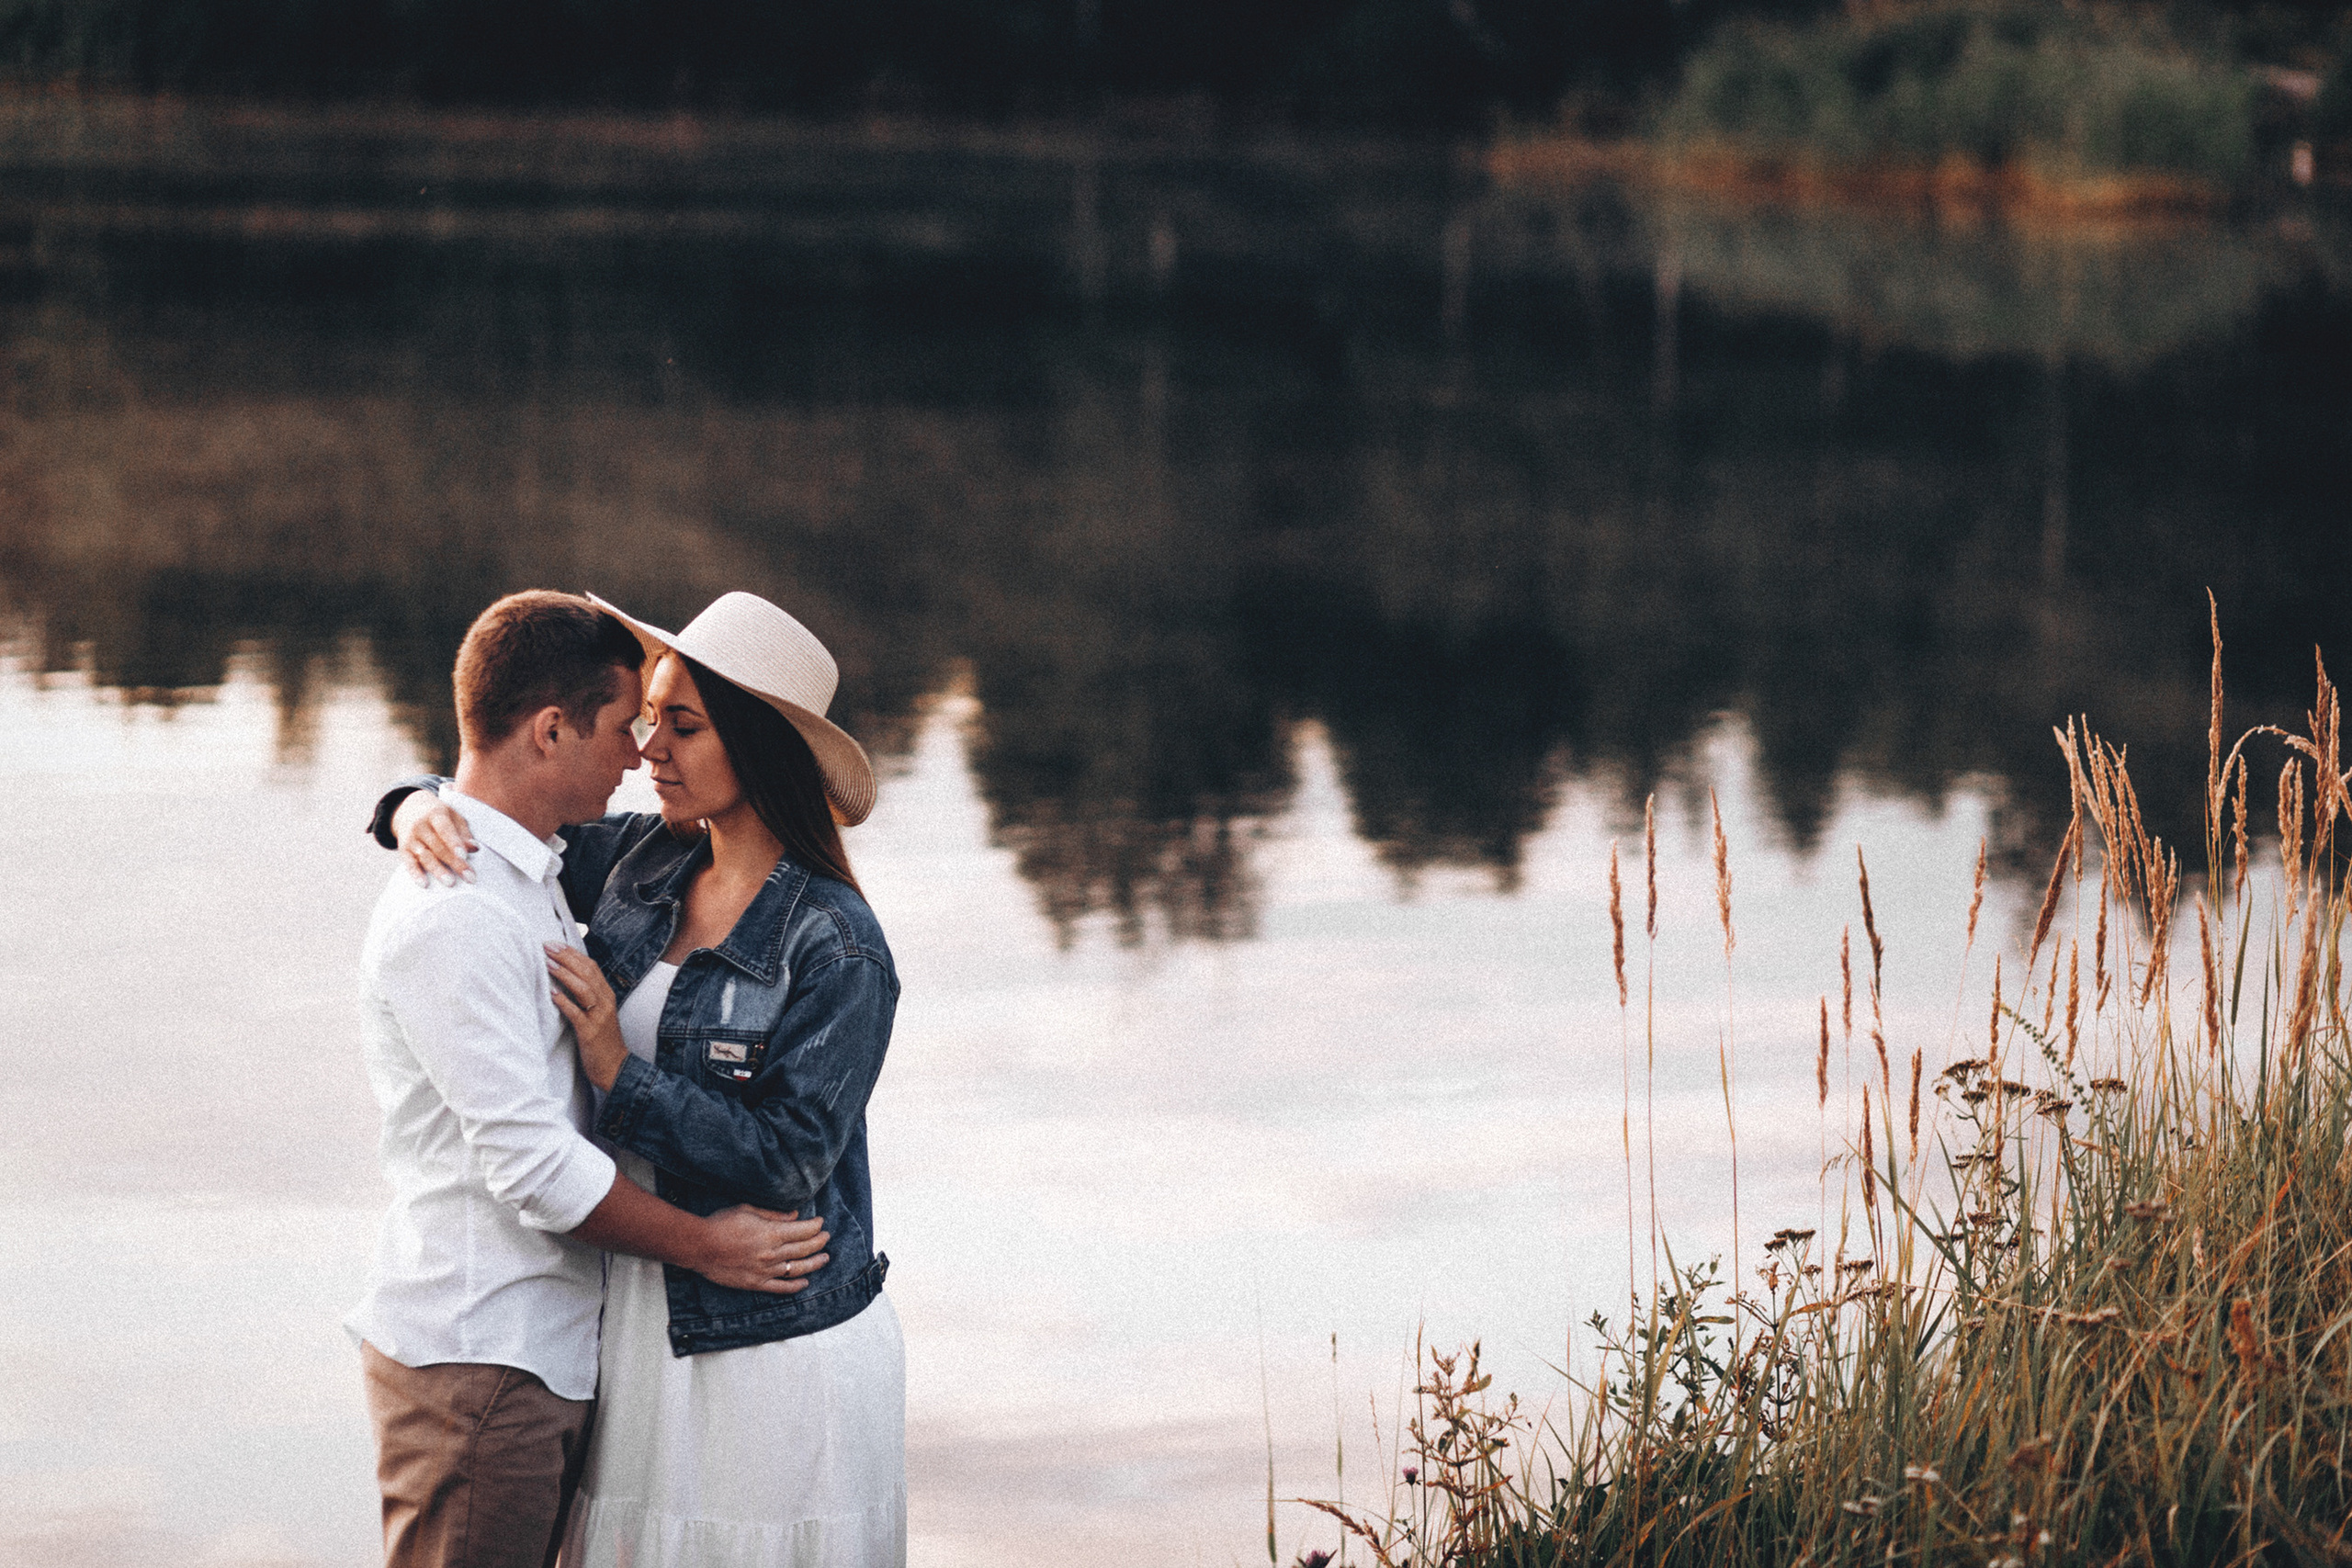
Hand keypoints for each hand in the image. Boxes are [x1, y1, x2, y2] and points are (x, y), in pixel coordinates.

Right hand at [395, 794, 475, 886]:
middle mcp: (420, 826)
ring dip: (438, 870)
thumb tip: (475, 848)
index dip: (454, 843)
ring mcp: (410, 839)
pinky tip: (424, 884)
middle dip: (454, 863)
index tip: (464, 856)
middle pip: (438, 847)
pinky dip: (415, 874)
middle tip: (469, 878)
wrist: (408, 810)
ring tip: (450, 883)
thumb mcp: (453, 816)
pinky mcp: (403, 850)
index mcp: (435, 814)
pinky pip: (409, 863)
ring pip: (425, 856)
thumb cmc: (439, 816)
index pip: (445, 829)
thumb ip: (463, 832)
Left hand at [545, 944, 626, 1090]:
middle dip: (566, 957)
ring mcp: (599, 1017)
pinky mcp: (590, 1032)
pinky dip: (565, 1001)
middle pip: (587, 972)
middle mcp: (605, 1002)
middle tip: (547, 946)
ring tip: (547, 963)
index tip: (554, 943)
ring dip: (564, 974)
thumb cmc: (602, 1040)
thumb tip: (565, 979)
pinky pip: (577, 1013)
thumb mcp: (598, 1013)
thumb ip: (586, 996)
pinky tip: (552, 993)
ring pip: (584, 988)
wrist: (615, 1067)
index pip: (591, 966)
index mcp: (607, 995)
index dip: (573, 953)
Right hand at [697, 1204, 831, 1293]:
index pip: (803, 1231)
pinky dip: (795, 1287)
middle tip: (826, 1237)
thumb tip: (795, 1216)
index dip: (815, 1226)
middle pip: (804, 1249)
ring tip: (825, 1258)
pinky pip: (780, 1288)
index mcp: (771, 1233)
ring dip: (814, 1264)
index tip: (820, 1223)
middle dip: (819, 1242)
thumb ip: (773, 1214)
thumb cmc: (721, 1224)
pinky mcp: (755, 1284)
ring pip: (797, 1269)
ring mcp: (765, 1271)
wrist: (700, 1247)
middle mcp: (772, 1254)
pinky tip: (805, 1283)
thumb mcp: (748, 1210)